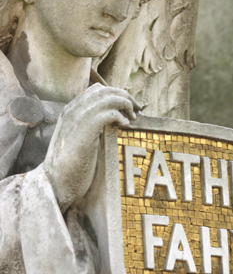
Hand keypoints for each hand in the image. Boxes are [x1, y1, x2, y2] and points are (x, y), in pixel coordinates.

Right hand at [42, 84, 140, 211]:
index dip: (115, 94)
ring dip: (125, 105)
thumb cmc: (68, 165)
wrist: (55, 183)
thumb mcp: (77, 139)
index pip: (97, 90)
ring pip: (109, 98)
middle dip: (125, 96)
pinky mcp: (86, 130)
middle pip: (105, 90)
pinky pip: (109, 113)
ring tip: (132, 118)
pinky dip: (120, 117)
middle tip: (136, 109)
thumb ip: (89, 126)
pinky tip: (125, 126)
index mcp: (71, 110)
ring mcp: (79, 118)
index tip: (127, 106)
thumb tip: (109, 119)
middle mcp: (74, 110)